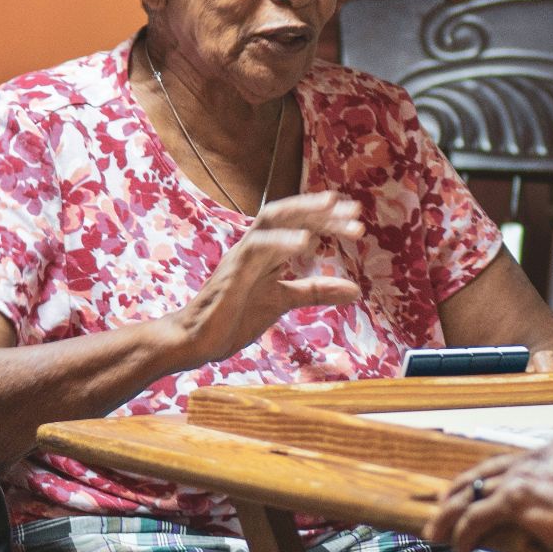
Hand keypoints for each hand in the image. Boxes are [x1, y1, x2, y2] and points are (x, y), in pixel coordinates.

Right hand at [166, 192, 363, 368]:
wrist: (196, 342)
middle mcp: (255, 245)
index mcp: (268, 251)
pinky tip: (305, 242)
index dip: (327, 219)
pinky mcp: (231, 272)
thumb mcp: (283, 300)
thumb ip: (315, 291)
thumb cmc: (233, 317)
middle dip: (321, 210)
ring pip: (272, 219)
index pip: (300, 224)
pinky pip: (256, 247)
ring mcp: (241, 255)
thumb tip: (356, 289)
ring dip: (304, 212)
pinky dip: (281, 241)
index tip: (357, 220)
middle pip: (289, 214)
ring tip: (332, 209)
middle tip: (355, 212)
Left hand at [424, 441, 552, 551]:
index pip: (511, 463)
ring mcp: (521, 478)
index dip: (491, 477)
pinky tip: (460, 546)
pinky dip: (463, 532)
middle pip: (484, 472)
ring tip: (439, 531)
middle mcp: (533, 460)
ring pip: (472, 494)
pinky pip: (475, 517)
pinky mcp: (513, 501)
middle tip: (445, 503)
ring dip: (451, 514)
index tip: (481, 488)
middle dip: (460, 489)